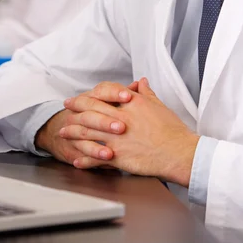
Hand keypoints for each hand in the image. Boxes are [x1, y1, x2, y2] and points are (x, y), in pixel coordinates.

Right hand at [35, 81, 137, 164]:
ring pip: (86, 131)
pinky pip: (83, 149)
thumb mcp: (111, 102)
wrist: (64, 128)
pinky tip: (106, 156)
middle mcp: (83, 110)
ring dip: (100, 140)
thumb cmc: (97, 113)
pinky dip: (94, 154)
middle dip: (107, 119)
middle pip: (93, 110)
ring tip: (113, 149)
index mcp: (93, 96)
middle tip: (122, 127)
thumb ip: (127, 94)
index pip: (102, 89)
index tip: (129, 96)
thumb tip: (142, 83)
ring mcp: (76, 127)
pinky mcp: (74, 145)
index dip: (115, 92)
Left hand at [61, 78, 199, 185]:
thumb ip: (146, 93)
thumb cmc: (172, 130)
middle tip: (66, 107)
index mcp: (131, 102)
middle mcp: (121, 117)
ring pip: (88, 132)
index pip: (105, 91)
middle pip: (90, 108)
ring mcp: (117, 137)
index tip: (82, 95)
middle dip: (75, 107)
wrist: (179, 152)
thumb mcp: (159, 105)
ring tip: (63, 133)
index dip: (91, 93)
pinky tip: (76, 160)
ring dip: (73, 132)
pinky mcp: (118, 156)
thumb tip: (141, 82)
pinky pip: (95, 158)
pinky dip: (84, 159)